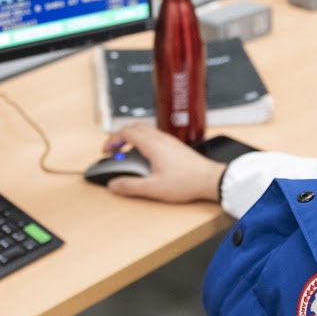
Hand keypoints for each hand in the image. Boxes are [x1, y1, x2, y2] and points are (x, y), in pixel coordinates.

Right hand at [102, 122, 226, 203]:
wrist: (210, 180)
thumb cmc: (187, 182)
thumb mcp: (154, 188)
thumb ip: (131, 186)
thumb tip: (113, 185)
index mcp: (153, 145)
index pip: (126, 132)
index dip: (112, 140)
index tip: (106, 151)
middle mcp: (161, 139)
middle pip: (135, 127)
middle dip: (120, 137)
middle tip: (114, 150)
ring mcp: (169, 141)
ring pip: (145, 131)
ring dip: (132, 139)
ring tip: (128, 154)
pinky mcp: (176, 147)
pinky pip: (155, 137)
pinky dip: (144, 142)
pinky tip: (146, 158)